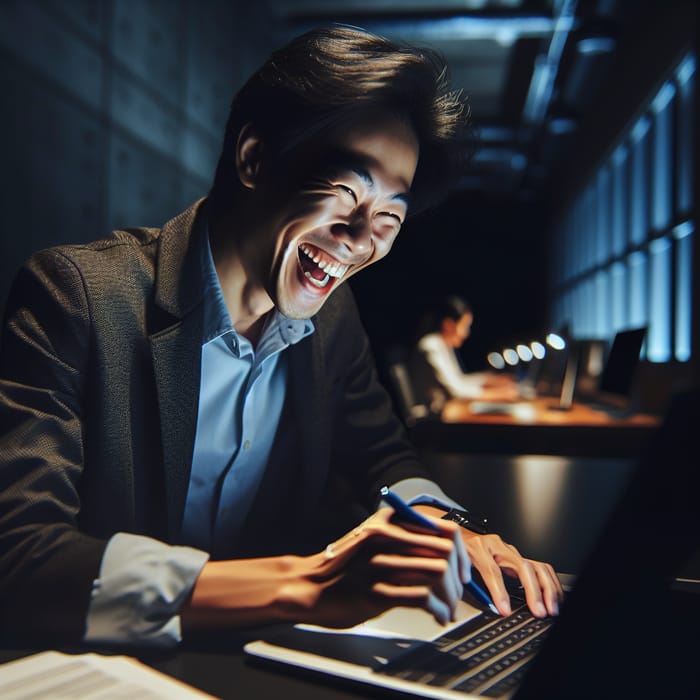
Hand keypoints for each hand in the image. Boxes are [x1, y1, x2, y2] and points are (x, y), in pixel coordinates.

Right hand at [298, 508, 470, 627]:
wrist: (307, 586)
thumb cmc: (342, 566)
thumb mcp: (370, 538)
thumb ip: (401, 538)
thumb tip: (445, 555)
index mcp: (387, 521)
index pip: (442, 528)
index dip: (461, 553)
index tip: (462, 571)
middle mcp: (385, 537)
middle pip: (445, 550)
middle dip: (459, 577)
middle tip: (459, 593)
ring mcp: (380, 564)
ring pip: (438, 572)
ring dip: (451, 596)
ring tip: (448, 609)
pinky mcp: (376, 592)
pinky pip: (422, 597)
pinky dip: (438, 609)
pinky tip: (437, 616)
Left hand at [414, 506, 562, 618]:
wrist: (456, 533)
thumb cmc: (455, 552)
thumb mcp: (453, 566)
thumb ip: (462, 584)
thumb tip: (468, 607)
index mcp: (477, 548)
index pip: (492, 571)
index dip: (499, 592)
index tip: (505, 610)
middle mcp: (496, 546)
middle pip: (521, 566)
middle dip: (533, 591)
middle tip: (538, 611)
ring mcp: (509, 550)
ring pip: (535, 565)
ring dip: (546, 589)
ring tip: (551, 608)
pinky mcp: (518, 555)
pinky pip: (540, 567)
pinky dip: (549, 583)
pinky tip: (553, 597)